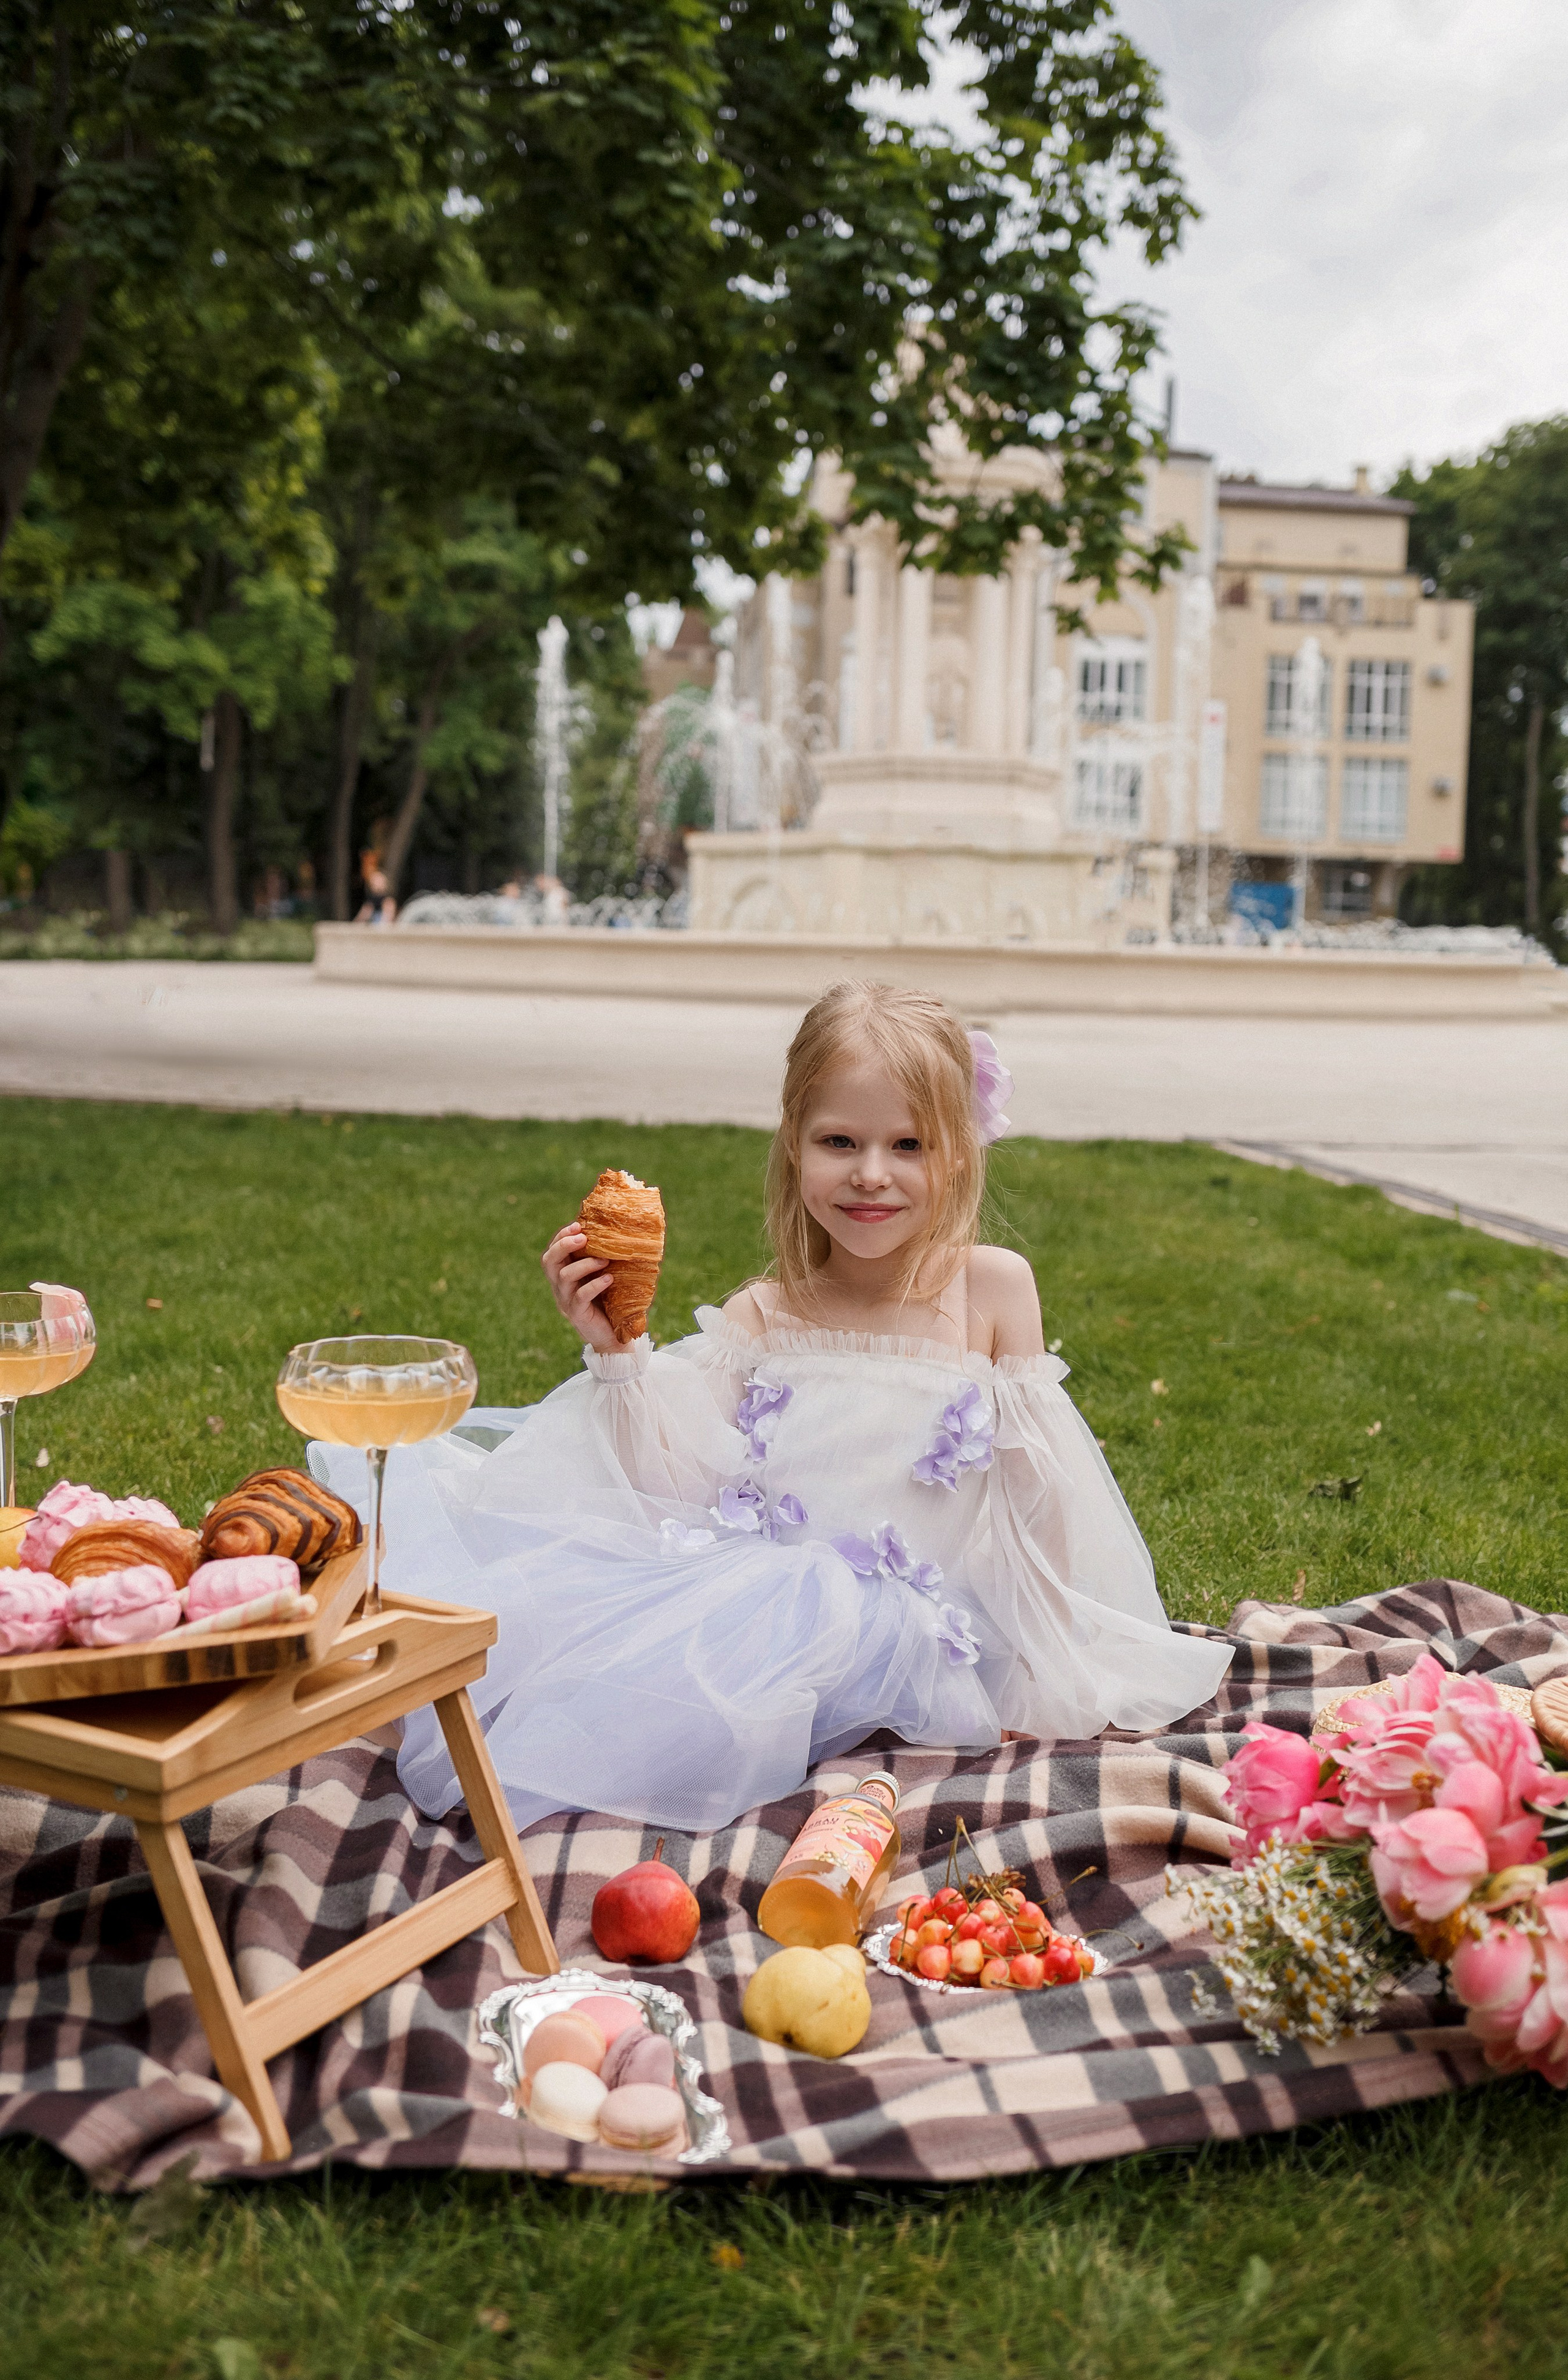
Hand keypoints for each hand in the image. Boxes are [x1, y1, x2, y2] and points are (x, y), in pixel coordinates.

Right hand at [542, 1222, 621, 1353]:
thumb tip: (615, 1233)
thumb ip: (599, 1259)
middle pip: (549, 1261)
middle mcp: (560, 1287)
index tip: (577, 1225)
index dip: (560, 1237)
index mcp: (563, 1276)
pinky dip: (595, 1285)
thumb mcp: (601, 1276)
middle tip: (583, 1238)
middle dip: (564, 1245)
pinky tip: (609, 1279)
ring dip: (585, 1264)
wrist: (612, 1336)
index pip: (552, 1252)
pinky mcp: (577, 1314)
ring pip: (564, 1276)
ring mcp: (566, 1301)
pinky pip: (580, 1296)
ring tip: (605, 1260)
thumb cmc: (609, 1302)